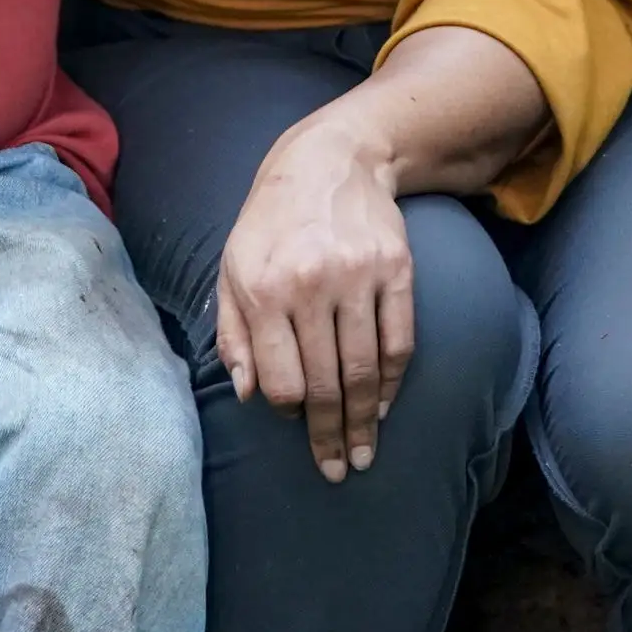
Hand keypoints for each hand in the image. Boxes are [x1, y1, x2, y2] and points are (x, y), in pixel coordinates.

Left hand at [214, 113, 414, 483]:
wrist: (330, 160)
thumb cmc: (270, 222)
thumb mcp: (232, 267)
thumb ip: (233, 332)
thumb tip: (246, 395)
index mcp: (263, 289)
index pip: (280, 378)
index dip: (288, 411)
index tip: (295, 425)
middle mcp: (311, 285)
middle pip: (326, 384)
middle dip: (330, 436)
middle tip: (336, 471)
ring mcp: (359, 278)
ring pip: (365, 371)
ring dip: (366, 421)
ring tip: (363, 453)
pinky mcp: (397, 271)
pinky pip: (399, 343)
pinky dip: (392, 381)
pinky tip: (384, 405)